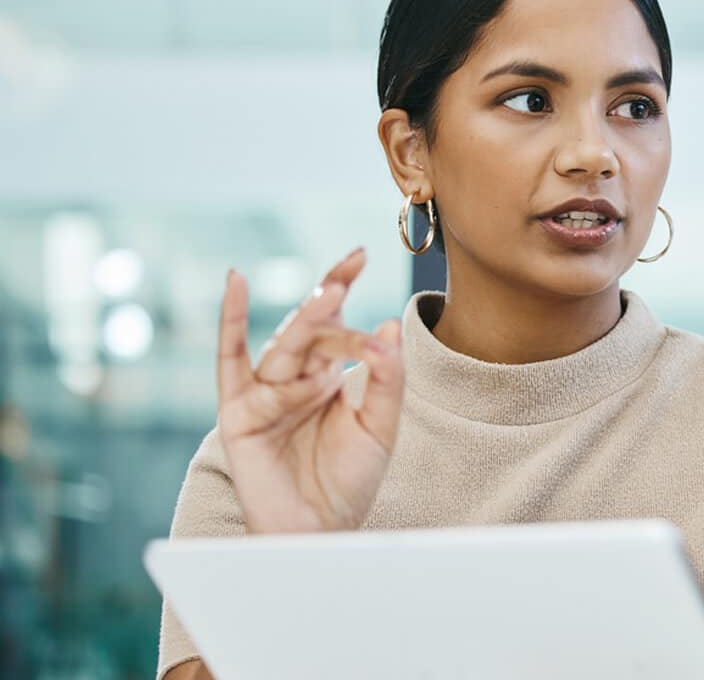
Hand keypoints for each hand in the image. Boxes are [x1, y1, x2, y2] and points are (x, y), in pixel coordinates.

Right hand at [215, 248, 403, 533]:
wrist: (322, 532)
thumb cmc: (349, 481)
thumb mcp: (380, 425)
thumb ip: (386, 378)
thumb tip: (389, 324)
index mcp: (327, 375)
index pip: (334, 322)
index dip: (342, 286)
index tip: (361, 254)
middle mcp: (295, 377)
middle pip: (312, 329)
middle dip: (330, 299)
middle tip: (349, 269)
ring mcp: (264, 391)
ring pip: (287, 345)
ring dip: (309, 322)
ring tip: (332, 298)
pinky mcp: (238, 411)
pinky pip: (231, 361)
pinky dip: (232, 321)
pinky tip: (235, 282)